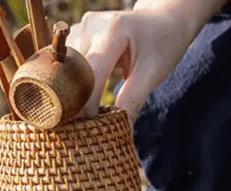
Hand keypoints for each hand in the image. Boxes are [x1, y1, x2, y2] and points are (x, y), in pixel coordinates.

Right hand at [67, 0, 217, 122]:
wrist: (164, 21)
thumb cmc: (162, 45)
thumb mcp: (153, 73)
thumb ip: (132, 100)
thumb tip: (118, 130)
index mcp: (113, 31)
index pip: (91, 73)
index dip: (87, 103)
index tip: (89, 128)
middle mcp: (92, 25)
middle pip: (73, 71)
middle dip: (77, 99)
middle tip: (82, 127)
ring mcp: (83, 28)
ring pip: (67, 69)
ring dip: (73, 91)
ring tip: (82, 114)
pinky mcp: (79, 35)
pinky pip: (70, 64)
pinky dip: (75, 82)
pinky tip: (82, 97)